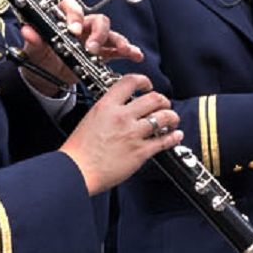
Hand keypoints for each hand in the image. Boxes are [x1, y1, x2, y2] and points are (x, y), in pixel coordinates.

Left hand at [19, 0, 142, 83]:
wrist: (48, 77)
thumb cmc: (41, 58)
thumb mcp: (33, 51)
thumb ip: (32, 40)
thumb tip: (27, 30)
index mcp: (64, 20)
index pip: (72, 7)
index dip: (75, 15)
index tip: (73, 29)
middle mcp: (82, 26)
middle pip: (97, 20)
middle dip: (98, 32)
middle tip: (92, 47)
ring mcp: (93, 39)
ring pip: (110, 33)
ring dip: (118, 41)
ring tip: (123, 50)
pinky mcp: (102, 53)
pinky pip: (117, 50)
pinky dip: (128, 51)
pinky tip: (135, 55)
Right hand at [62, 74, 177, 194]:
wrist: (76, 171)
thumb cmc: (78, 150)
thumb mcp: (90, 119)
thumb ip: (108, 111)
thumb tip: (120, 108)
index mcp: (107, 106)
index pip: (130, 82)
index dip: (143, 80)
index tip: (147, 86)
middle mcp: (122, 117)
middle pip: (154, 98)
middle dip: (163, 101)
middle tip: (164, 105)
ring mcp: (133, 134)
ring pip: (164, 117)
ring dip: (172, 117)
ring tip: (172, 120)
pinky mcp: (141, 151)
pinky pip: (165, 140)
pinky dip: (174, 136)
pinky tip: (176, 135)